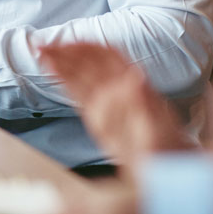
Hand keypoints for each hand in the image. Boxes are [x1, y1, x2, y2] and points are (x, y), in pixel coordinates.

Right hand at [39, 41, 192, 171]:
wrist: (171, 169)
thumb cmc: (168, 150)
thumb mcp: (160, 128)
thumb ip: (145, 103)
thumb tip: (135, 77)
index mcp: (133, 88)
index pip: (104, 58)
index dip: (83, 47)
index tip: (64, 44)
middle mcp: (120, 91)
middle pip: (89, 63)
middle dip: (64, 52)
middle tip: (41, 45)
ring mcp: (109, 103)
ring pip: (82, 75)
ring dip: (61, 62)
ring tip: (42, 53)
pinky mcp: (100, 117)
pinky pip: (80, 94)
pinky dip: (65, 81)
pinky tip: (54, 73)